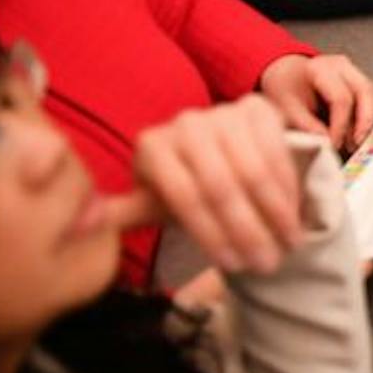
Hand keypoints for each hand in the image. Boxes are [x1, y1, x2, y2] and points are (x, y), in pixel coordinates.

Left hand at [112, 96, 302, 275]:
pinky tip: (294, 215)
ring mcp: (223, 111)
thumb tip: (78, 226)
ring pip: (253, 170)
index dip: (210, 233)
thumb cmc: (183, 187)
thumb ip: (120, 214)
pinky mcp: (257, 107)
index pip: (183, 196)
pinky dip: (288, 188)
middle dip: (246, 229)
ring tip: (287, 245)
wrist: (221, 152)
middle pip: (221, 184)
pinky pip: (277, 152)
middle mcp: (185, 122)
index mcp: (152, 146)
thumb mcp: (152, 203)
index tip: (232, 265)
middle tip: (266, 264)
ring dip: (274, 213)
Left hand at [257, 52, 372, 150]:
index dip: (340, 125)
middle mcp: (340, 64)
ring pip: (370, 94)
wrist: (285, 73)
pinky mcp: (356, 77)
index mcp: (319, 68)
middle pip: (365, 91)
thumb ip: (306, 125)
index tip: (334, 144)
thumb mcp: (286, 107)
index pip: (341, 99)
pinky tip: (354, 133)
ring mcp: (350, 69)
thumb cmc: (285, 88)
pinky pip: (367, 97)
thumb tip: (326, 142)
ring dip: (367, 119)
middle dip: (364, 120)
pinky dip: (364, 115)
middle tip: (357, 142)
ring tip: (356, 141)